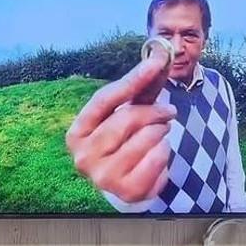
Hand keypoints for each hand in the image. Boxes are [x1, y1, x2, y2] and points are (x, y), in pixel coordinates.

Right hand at [66, 48, 175, 203]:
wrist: (127, 181)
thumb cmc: (124, 139)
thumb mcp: (126, 111)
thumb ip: (141, 84)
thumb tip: (159, 52)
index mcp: (76, 133)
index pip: (104, 99)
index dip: (131, 80)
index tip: (154, 63)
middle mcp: (83, 157)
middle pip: (127, 119)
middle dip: (155, 111)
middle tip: (169, 112)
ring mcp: (103, 178)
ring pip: (146, 138)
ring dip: (161, 132)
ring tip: (160, 133)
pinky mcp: (127, 192)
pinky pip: (158, 159)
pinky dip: (166, 152)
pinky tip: (160, 153)